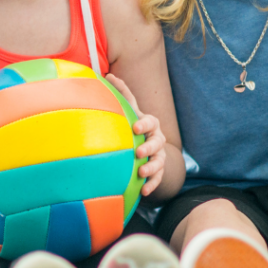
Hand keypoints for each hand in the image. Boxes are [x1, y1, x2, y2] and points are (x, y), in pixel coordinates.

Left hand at [105, 73, 165, 195]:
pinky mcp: (158, 172)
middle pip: (157, 142)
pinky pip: (158, 179)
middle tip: (139, 152)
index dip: (144, 124)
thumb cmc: (135, 125)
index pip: (150, 122)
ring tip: (141, 172)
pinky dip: (152, 185)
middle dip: (149, 147)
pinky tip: (144, 192)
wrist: (148, 147)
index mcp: (149, 123)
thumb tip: (108, 74)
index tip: (135, 127)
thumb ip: (122, 94)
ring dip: (151, 168)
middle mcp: (157, 139)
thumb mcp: (130, 110)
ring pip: (159, 162)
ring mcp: (159, 156)